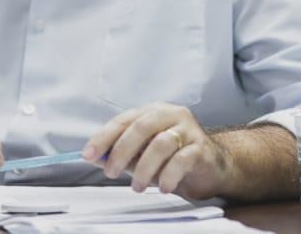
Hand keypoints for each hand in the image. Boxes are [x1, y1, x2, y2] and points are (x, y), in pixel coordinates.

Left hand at [81, 102, 230, 198]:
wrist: (213, 167)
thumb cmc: (174, 159)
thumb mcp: (143, 155)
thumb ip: (121, 154)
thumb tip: (94, 157)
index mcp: (153, 112)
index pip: (124, 120)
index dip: (104, 137)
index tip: (88, 154)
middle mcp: (171, 115)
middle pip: (141, 127)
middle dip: (121, 151)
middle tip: (111, 173)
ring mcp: (188, 129)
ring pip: (161, 144)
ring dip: (145, 169)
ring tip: (138, 187)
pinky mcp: (201, 148)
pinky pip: (182, 160)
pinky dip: (168, 175)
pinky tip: (164, 187)